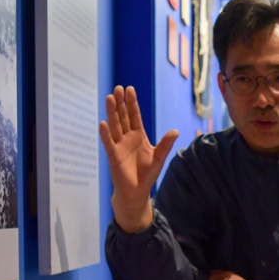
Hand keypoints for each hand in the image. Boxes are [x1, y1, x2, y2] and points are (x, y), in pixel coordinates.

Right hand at [98, 85, 179, 232]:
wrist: (137, 191)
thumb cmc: (147, 174)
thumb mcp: (159, 157)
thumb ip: (165, 144)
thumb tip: (175, 131)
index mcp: (139, 136)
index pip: (135, 116)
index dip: (132, 104)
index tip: (130, 89)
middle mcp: (127, 138)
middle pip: (123, 117)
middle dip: (121, 103)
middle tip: (118, 88)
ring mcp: (119, 145)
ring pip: (115, 126)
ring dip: (112, 112)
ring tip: (110, 98)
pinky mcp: (113, 155)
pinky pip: (109, 142)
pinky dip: (105, 133)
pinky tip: (103, 123)